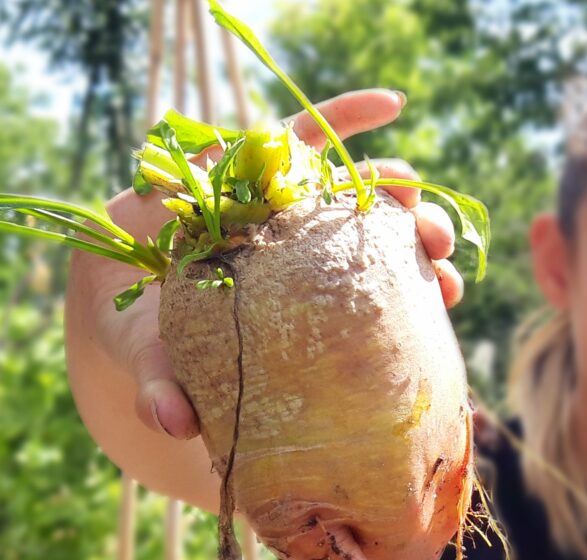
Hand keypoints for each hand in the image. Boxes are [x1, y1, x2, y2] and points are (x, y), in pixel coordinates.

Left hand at [69, 89, 463, 441]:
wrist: (149, 350)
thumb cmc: (132, 328)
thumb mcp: (141, 345)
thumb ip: (156, 375)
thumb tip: (173, 421)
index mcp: (235, 200)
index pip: (294, 146)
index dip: (345, 118)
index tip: (391, 104)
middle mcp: (283, 220)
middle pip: (352, 190)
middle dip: (400, 198)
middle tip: (430, 231)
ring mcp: (313, 253)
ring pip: (378, 229)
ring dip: (421, 238)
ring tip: (448, 276)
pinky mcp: (333, 289)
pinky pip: (382, 275)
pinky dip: (420, 280)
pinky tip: (448, 298)